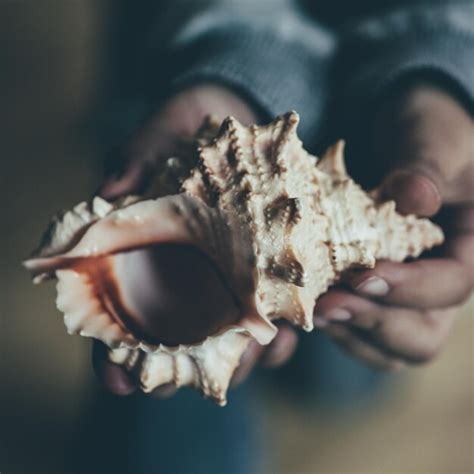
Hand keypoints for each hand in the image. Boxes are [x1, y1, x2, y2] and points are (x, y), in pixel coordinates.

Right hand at [93, 85, 297, 395]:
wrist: (251, 117)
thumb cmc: (198, 122)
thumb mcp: (166, 127)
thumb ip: (137, 153)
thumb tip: (109, 187)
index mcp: (148, 253)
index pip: (120, 315)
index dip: (113, 352)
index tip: (117, 379)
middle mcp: (187, 277)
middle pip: (176, 342)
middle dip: (179, 371)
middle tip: (187, 380)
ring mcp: (229, 281)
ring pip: (227, 341)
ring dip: (234, 361)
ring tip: (245, 360)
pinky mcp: (272, 275)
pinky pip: (275, 316)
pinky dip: (279, 333)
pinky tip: (285, 336)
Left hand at [314, 80, 473, 369]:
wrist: (403, 137)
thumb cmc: (428, 130)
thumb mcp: (433, 137)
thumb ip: (426, 166)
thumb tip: (413, 198)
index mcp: (472, 248)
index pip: (453, 285)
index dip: (410, 288)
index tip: (364, 274)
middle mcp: (442, 282)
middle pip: (422, 336)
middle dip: (375, 324)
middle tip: (328, 305)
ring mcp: (408, 295)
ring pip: (389, 346)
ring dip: (350, 333)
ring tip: (314, 309)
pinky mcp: (377, 296)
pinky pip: (363, 334)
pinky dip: (337, 329)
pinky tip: (309, 305)